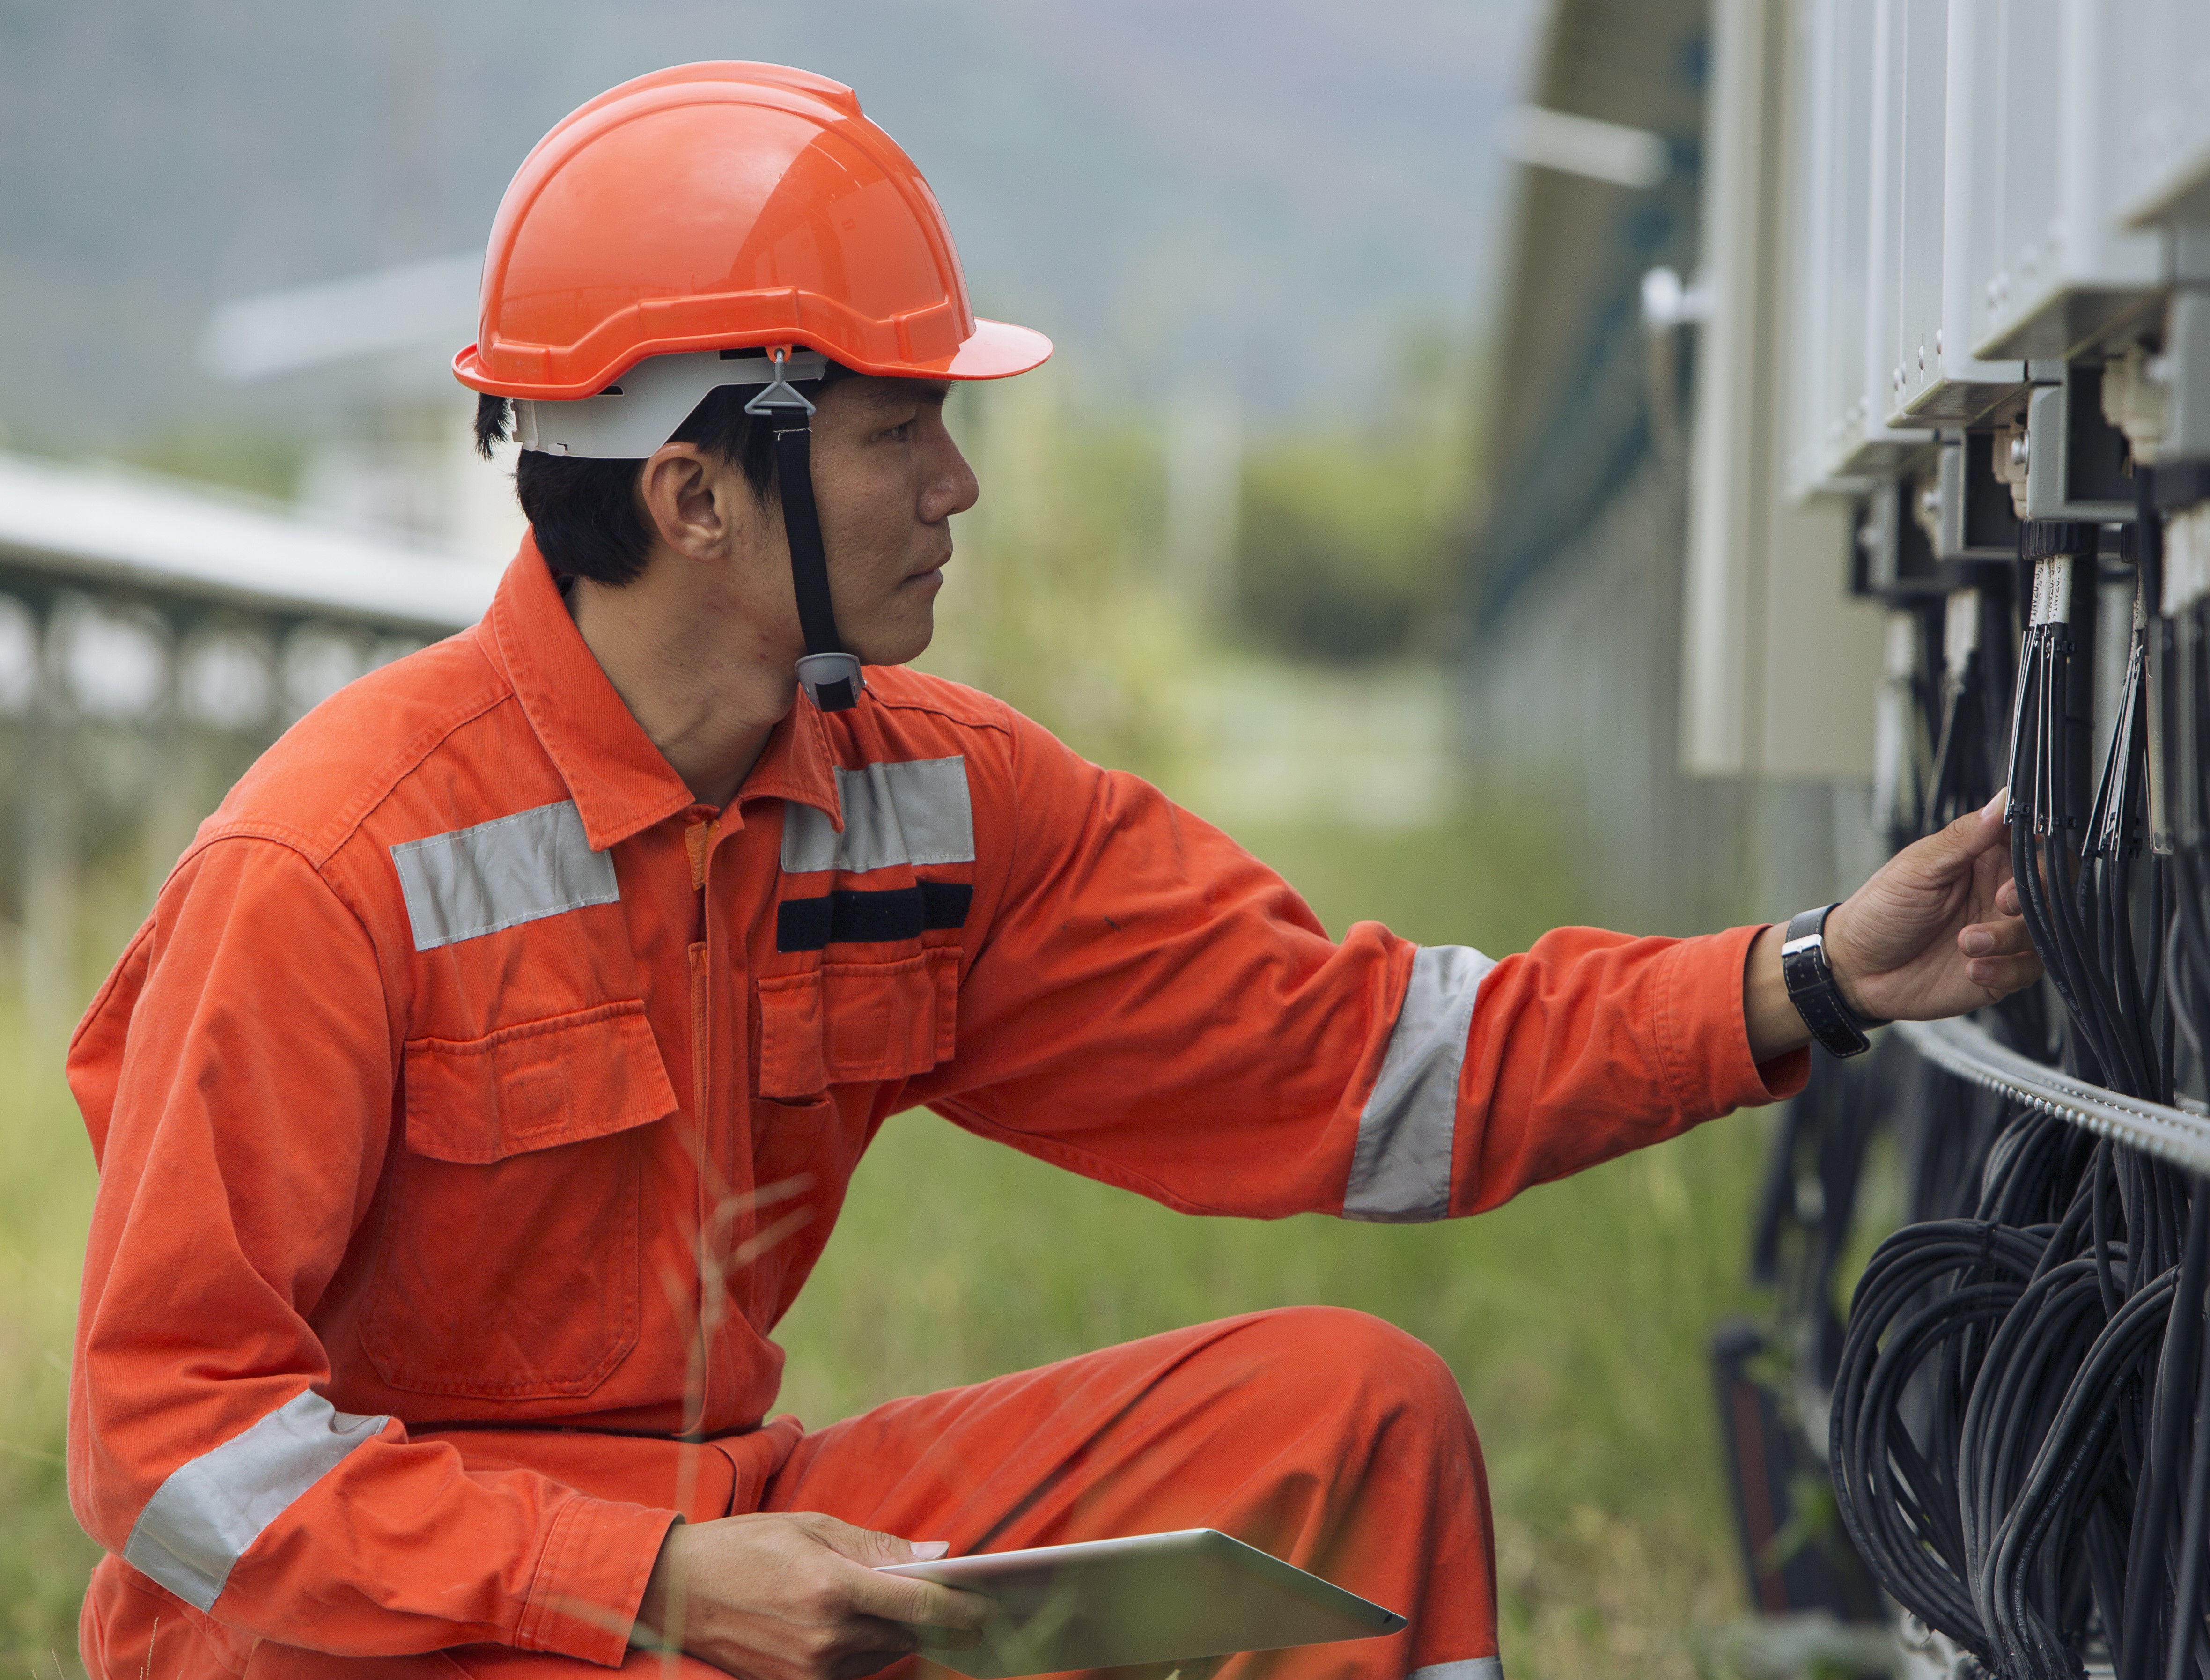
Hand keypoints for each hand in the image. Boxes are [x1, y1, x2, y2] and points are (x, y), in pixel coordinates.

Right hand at [631, 1512, 992, 1679]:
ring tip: (924, 1613)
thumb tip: (937, 1558)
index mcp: (832, 1588)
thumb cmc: (747, 1546)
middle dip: (941, 1622)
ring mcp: (809, 1668)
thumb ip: (877, 1546)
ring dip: (904, 1635)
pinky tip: (874, 1628)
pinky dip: (870, 1650)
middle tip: (973, 1608)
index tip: (993, 1604)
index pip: (918, 1606)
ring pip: (882, 1655)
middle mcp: (825, 1636)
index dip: (962, 1609)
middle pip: (906, 1635)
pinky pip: (852, 1671)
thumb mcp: (813, 1527)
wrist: (678, 1591)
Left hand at [1744, 789, 2039, 1059]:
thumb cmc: (1880, 912)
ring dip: (2008, 938)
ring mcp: (2003, 932)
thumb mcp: (1917, 868)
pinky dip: (2004, 970)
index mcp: (1983, 859)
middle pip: (2052, 888)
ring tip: (1966, 942)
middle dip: (2034, 896)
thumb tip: (2002, 800)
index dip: (2041, 850)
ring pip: (2043, 931)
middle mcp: (1999, 893)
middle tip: (2002, 903)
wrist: (1857, 970)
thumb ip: (1964, 837)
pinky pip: (2028, 970)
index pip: (2034, 843)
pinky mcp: (2002, 969)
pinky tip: (1973, 969)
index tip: (2027, 860)